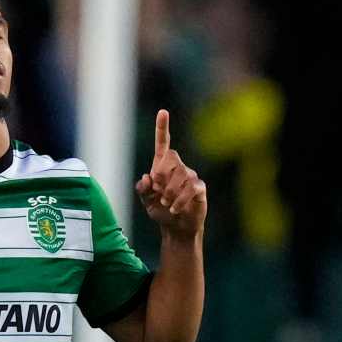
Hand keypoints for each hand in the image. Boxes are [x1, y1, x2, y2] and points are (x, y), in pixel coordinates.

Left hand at [135, 108, 206, 240]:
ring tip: (166, 204)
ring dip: (169, 192)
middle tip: (158, 192)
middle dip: (162, 176)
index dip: (162, 128)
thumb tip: (147, 176)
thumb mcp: (146, 201)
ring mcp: (190, 176)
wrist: (175, 228)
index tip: (162, 112)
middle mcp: (178, 167)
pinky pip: (191, 188)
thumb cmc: (160, 211)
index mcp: (162, 166)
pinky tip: (174, 209)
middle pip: (171, 159)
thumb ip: (142, 188)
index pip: (163, 143)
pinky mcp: (199, 188)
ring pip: (181, 175)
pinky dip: (179, 200)